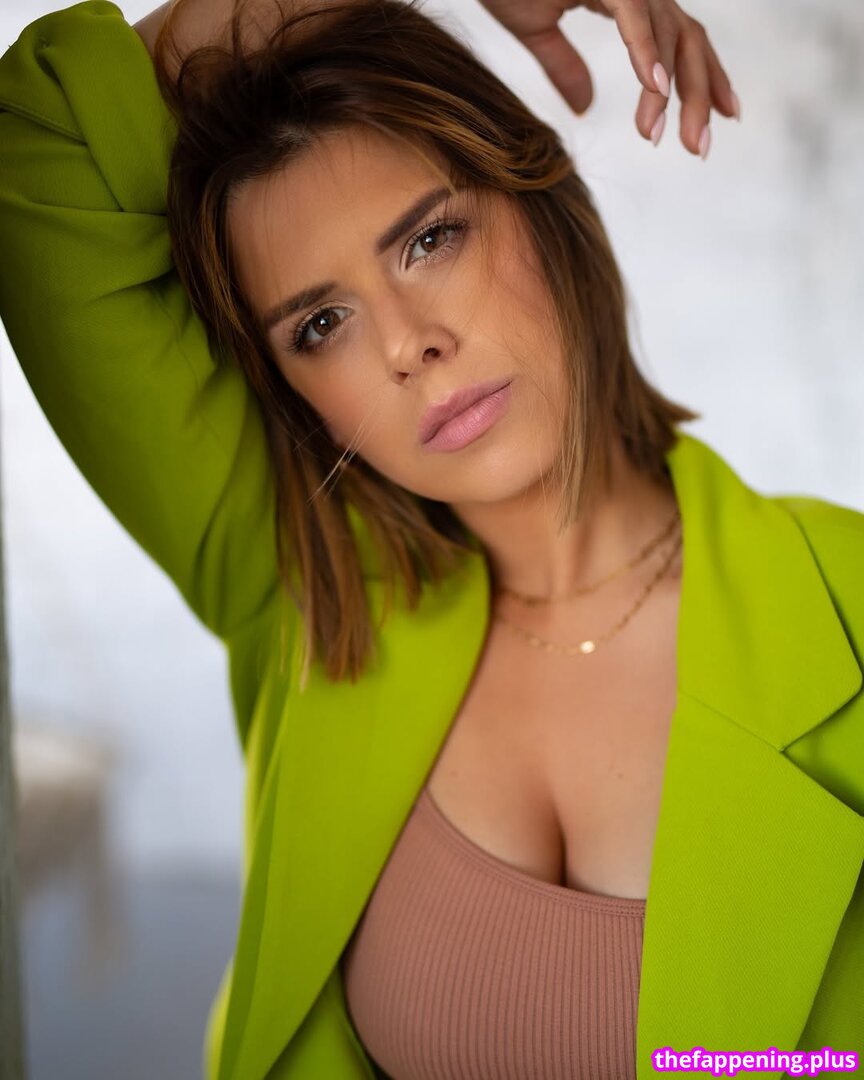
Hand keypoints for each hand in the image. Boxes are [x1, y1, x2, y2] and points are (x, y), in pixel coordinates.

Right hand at [475, 0, 739, 157]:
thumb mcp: (536, 30)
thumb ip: (564, 66)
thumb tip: (584, 107)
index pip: (679, 39)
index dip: (704, 79)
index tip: (719, 120)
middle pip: (687, 41)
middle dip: (701, 95)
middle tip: (698, 147)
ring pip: (667, 34)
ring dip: (671, 90)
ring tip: (661, 136)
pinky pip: (634, 14)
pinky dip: (646, 52)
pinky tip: (654, 89)